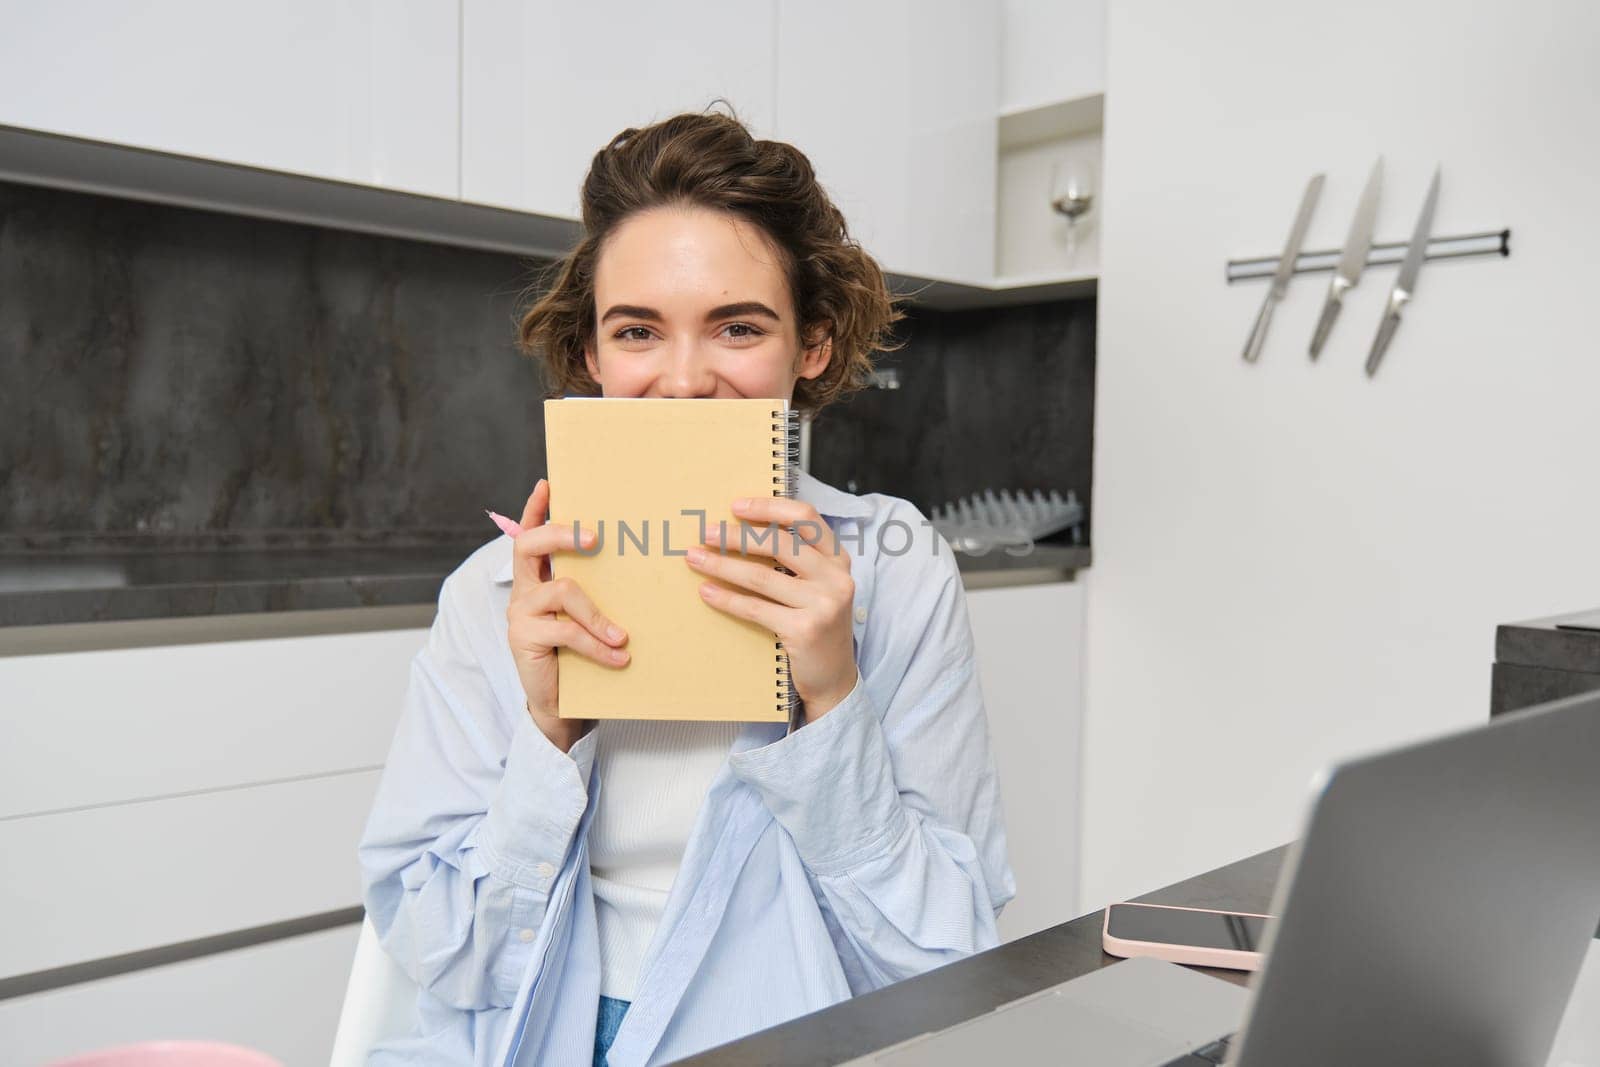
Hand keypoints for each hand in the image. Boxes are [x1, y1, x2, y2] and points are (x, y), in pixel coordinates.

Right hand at [505, 478, 629, 751]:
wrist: (561, 703)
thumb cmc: (579, 653)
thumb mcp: (587, 616)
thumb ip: (596, 590)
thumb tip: (640, 565)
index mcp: (537, 577)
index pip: (529, 534)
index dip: (535, 508)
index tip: (548, 483)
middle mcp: (523, 589)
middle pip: (530, 545)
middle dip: (563, 535)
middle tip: (596, 539)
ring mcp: (520, 613)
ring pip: (562, 592)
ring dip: (598, 616)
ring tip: (623, 637)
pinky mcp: (524, 638)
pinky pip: (566, 632)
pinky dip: (597, 646)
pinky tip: (619, 658)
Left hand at [685, 497, 858, 722]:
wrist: (833, 677)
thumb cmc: (817, 624)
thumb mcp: (818, 586)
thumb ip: (797, 560)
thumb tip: (742, 530)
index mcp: (838, 558)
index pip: (806, 517)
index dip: (769, 506)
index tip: (736, 506)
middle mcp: (836, 577)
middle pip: (779, 543)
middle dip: (736, 536)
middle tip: (705, 532)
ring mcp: (823, 604)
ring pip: (761, 576)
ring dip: (722, 564)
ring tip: (695, 558)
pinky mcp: (805, 630)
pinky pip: (755, 608)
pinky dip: (726, 598)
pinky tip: (706, 592)